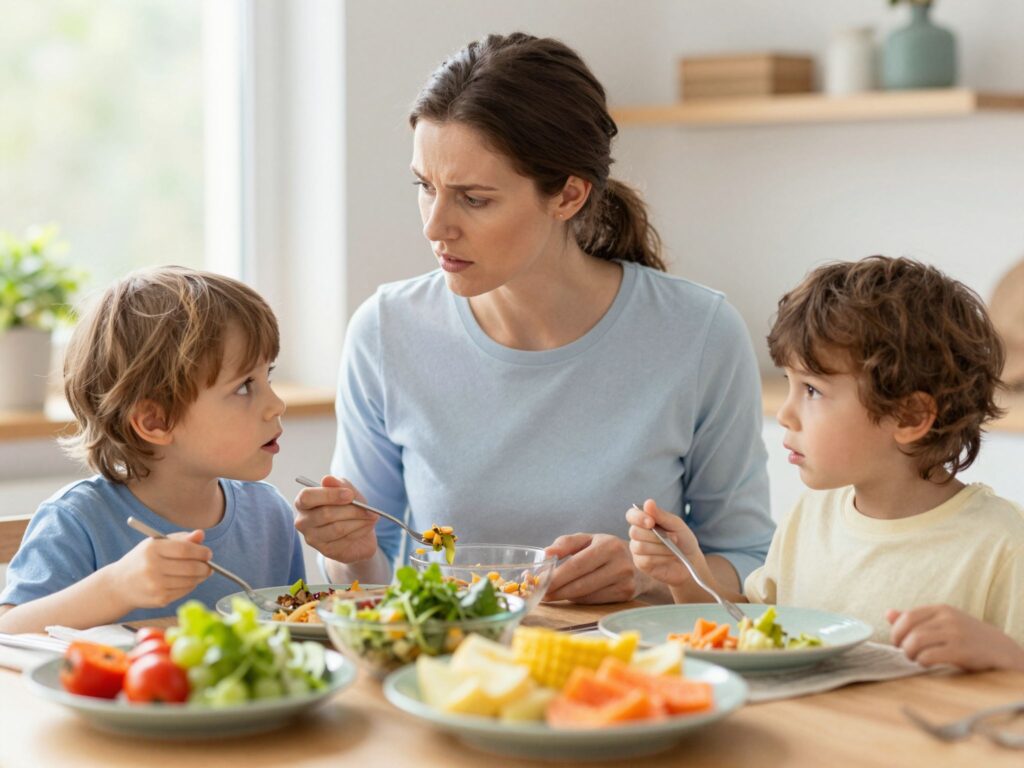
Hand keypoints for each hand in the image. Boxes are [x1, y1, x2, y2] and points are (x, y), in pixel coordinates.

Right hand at [113, 530, 211, 608]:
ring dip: (200, 577)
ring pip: (190, 581)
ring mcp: (156, 585)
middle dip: (205, 566)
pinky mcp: (160, 599)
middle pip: (191, 567)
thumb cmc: (142, 560)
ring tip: (200, 572)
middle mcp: (152, 567)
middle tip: (209, 565)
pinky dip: (191, 585)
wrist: (119, 585)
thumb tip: (201, 534)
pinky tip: (187, 581)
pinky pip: (185, 591)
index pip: (184, 549)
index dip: (201, 552)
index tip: (208, 553)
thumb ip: (181, 539)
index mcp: (152, 549)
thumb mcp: (157, 544)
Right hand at [293, 475, 378, 563]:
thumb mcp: (347, 491)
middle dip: (351, 510)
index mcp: (303, 502)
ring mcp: (312, 538)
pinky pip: (345, 539)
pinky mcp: (326, 550)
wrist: (358, 532)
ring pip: (337, 528)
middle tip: (368, 508)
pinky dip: (360, 530)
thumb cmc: (348, 507)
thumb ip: (339, 485)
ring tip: (372, 516)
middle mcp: (303, 521)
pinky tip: (366, 525)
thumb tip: (327, 479)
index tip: (350, 495)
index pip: (307, 497)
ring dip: (359, 521)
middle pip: (325, 514)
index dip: (329, 495)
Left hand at [542, 533, 643, 603]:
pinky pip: (594, 601)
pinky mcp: (626, 595)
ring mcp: (624, 581)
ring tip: (552, 595)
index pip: (577, 565)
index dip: (557, 576)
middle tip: (541, 593)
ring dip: (566, 597)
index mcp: (608, 545)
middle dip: (558, 590)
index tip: (540, 582)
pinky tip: (571, 596)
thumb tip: (546, 553)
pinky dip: (579, 600)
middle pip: (581, 583)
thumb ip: (566, 543)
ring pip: (586, 595)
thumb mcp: (589, 539)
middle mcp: (619, 564)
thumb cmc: (607, 550)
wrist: (639, 563)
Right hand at [626, 499, 704, 588]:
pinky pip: (646, 560)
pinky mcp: (641, 564)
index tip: (651, 522)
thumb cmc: (683, 540)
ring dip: (660, 548)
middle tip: (674, 538)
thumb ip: (661, 515)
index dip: (638, 518)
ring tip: (673, 549)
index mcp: (644, 521)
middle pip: (634, 532)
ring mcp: (637, 550)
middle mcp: (637, 534)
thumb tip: (648, 502)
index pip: (631, 515)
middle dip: (655, 536)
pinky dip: (661, 558)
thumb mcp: (676, 524)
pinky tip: (669, 557)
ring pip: (640, 547)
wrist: (691, 561)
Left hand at [888, 605, 1023, 671]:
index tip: (897, 643)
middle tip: (905, 654)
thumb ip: (917, 619)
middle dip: (901, 644)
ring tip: (916, 659)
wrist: (1003, 651)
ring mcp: (955, 634)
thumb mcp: (943, 623)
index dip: (896, 631)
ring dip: (910, 654)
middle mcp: (947, 618)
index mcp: (941, 609)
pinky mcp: (961, 651)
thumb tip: (888, 613)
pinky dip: (922, 661)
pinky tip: (926, 664)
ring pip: (916, 642)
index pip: (908, 616)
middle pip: (910, 630)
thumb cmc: (968, 638)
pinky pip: (930, 655)